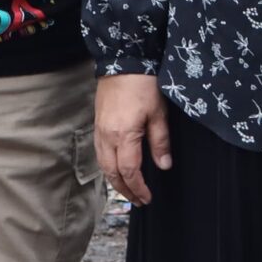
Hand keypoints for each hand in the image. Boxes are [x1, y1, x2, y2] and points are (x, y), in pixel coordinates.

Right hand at [95, 73, 171, 205]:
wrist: (122, 60)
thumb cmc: (143, 84)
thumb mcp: (158, 112)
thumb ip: (160, 141)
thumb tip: (164, 166)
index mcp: (123, 135)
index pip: (129, 171)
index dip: (138, 187)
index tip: (147, 198)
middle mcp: (107, 136)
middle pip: (112, 173)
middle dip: (125, 190)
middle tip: (138, 201)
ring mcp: (99, 130)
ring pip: (103, 165)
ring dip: (115, 180)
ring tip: (128, 190)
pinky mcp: (98, 124)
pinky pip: (99, 153)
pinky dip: (108, 167)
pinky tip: (117, 169)